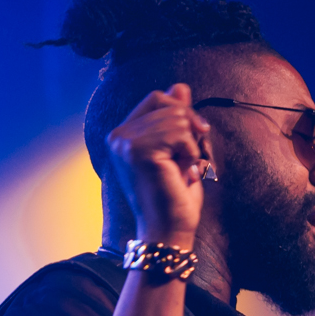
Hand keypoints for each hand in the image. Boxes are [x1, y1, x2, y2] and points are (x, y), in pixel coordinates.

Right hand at [105, 83, 211, 244]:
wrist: (169, 229)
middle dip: (189, 126)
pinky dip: (191, 151)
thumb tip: (180, 86)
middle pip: (166, 102)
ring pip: (176, 116)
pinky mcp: (138, 151)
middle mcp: (117, 136)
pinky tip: (182, 171)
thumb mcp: (180, 150)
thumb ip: (176, 119)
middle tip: (190, 156)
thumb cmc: (175, 196)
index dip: (182, 110)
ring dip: (191, 143)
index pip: (156, 98)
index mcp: (123, 135)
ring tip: (182, 168)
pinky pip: (180, 131)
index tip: (196, 134)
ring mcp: (125, 142)